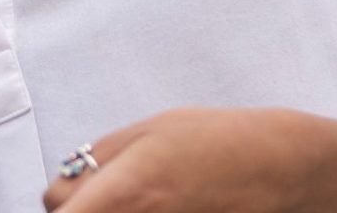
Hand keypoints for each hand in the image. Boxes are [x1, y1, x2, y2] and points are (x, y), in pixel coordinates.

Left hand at [43, 109, 329, 212]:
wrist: (279, 169)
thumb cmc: (216, 142)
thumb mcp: (146, 131)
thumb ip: (95, 161)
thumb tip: (60, 191)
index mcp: (121, 192)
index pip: (58, 212)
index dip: (61, 203)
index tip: (68, 198)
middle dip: (81, 209)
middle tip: (105, 192)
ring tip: (147, 198)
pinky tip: (166, 207)